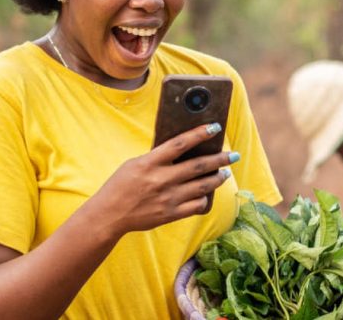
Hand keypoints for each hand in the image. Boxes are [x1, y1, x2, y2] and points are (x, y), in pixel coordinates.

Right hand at [91, 123, 234, 236]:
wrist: (109, 215)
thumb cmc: (121, 185)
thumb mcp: (135, 164)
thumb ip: (157, 157)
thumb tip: (183, 149)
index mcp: (150, 162)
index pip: (180, 143)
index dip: (200, 134)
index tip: (215, 127)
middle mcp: (161, 179)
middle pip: (198, 166)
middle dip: (220, 159)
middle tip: (233, 154)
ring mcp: (167, 198)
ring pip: (202, 186)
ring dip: (217, 178)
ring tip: (225, 172)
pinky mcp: (170, 214)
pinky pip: (196, 205)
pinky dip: (205, 198)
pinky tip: (207, 193)